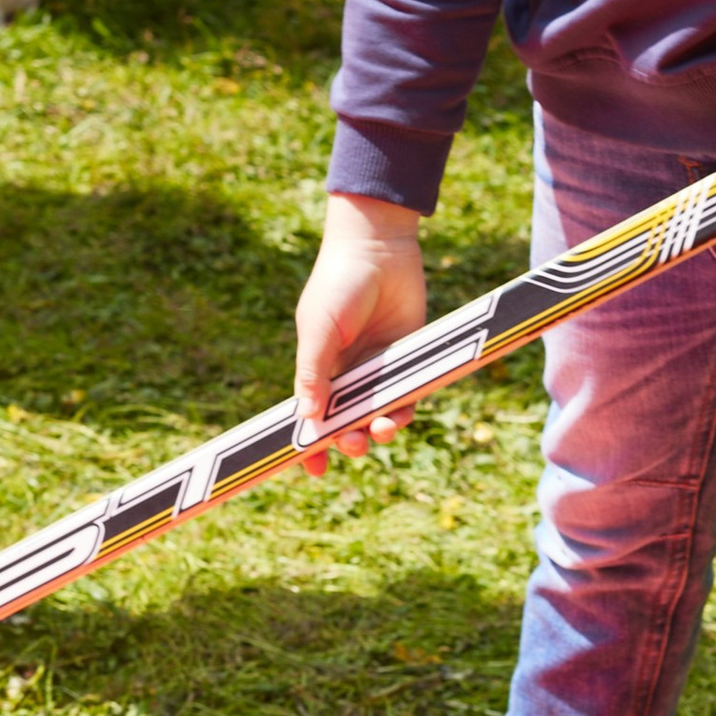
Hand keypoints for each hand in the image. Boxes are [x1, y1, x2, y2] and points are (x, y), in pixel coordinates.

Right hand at [293, 194, 426, 476]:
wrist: (379, 247)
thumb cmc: (338, 284)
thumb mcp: (318, 328)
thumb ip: (312, 371)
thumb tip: (306, 416)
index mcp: (318, 368)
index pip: (311, 415)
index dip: (309, 444)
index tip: (311, 469)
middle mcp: (348, 373)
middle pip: (346, 422)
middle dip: (347, 441)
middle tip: (351, 443)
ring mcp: (379, 369)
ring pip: (378, 415)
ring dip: (377, 432)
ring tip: (381, 432)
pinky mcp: (408, 359)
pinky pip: (407, 395)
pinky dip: (403, 411)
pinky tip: (400, 417)